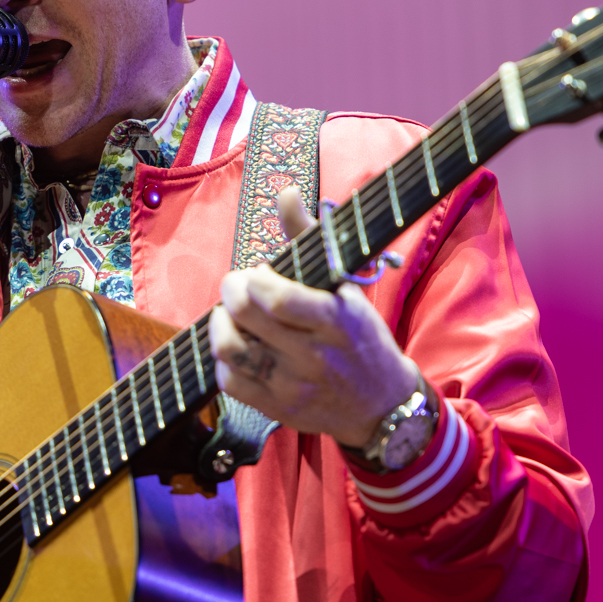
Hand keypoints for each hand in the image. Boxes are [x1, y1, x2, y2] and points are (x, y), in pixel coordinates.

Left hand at [209, 189, 419, 448]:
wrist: (381, 405)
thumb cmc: (360, 337)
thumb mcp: (346, 286)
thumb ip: (310, 238)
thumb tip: (285, 192)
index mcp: (336, 321)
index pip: (279, 298)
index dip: (254, 280)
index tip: (257, 273)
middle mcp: (313, 356)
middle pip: (247, 318)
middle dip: (230, 291)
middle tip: (235, 286)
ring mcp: (293, 386)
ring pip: (231, 350)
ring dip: (220, 324)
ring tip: (230, 314)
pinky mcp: (278, 409)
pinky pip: (230, 382)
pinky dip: (223, 358)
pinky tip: (237, 344)